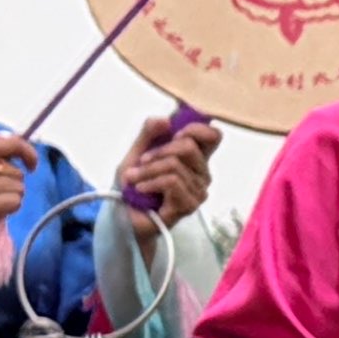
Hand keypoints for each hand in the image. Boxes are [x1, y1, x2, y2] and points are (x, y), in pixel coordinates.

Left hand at [117, 112, 218, 233]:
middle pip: (189, 146)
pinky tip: (141, 189)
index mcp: (194, 158)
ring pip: (175, 165)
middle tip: (141, 161)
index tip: (173, 133)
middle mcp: (202, 173)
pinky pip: (172, 182)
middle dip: (159, 151)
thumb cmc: (134, 187)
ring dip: (148, 171)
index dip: (197, 128)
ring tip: (135, 180)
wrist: (125, 217)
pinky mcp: (190, 205)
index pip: (213, 136)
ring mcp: (198, 191)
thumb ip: (149, 134)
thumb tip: (166, 120)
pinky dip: (150, 182)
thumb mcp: (135, 154)